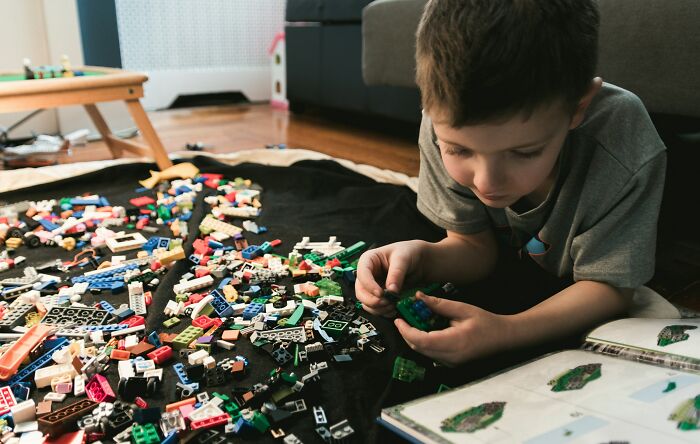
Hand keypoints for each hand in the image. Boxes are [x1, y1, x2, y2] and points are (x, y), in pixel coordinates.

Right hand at [355, 240, 427, 316]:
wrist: (418, 261)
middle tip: (387, 303)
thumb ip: (396, 273)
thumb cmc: (408, 253)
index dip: (369, 286)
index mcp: (368, 260)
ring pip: (366, 302)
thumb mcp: (403, 258)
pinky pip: (375, 307)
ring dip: (378, 308)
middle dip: (372, 300)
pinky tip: (392, 310)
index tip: (380, 293)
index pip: (362, 274)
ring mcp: (372, 286)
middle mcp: (367, 274)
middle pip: (360, 291)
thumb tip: (391, 290)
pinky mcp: (379, 295)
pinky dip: (382, 311)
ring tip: (392, 306)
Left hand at [394, 292, 512, 365]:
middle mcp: (451, 357)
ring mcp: (451, 363)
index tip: (398, 319)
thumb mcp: (463, 309)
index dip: (406, 331)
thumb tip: (418, 297)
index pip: (421, 341)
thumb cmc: (486, 322)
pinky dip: (424, 343)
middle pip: (419, 348)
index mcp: (454, 343)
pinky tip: (425, 331)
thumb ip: (439, 304)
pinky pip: (431, 354)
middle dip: (407, 334)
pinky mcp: (452, 364)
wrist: (504, 338)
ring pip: (424, 353)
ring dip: (414, 338)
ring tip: (412, 322)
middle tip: (402, 319)